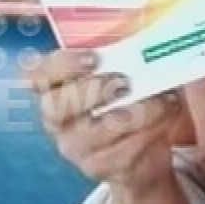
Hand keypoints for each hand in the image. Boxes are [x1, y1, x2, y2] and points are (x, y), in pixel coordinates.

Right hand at [30, 50, 183, 190]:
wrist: (144, 150)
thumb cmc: (129, 99)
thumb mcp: (121, 73)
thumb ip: (122, 55)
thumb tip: (145, 35)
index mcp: (55, 88)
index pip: (37, 75)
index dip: (60, 65)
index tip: (93, 58)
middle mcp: (58, 119)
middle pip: (57, 106)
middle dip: (95, 90)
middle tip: (126, 81)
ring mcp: (77, 147)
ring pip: (97, 132)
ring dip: (136, 112)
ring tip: (162, 100)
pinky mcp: (101, 168)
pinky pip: (124, 150)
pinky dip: (152, 130)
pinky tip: (167, 116)